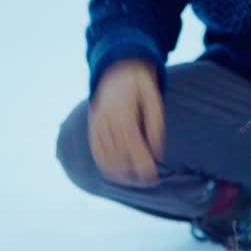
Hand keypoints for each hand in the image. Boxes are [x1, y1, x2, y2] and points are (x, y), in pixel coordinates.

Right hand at [89, 59, 165, 186]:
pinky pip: (96, 152)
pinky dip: (106, 167)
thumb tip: (158, 155)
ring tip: (137, 181)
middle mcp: (105, 119)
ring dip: (121, 174)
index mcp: (122, 110)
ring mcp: (96, 124)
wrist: (116, 68)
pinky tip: (119, 175)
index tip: (154, 176)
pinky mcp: (92, 128)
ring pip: (105, 157)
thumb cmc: (140, 85)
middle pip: (118, 154)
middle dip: (134, 173)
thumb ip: (156, 127)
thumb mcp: (154, 99)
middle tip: (150, 181)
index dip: (141, 163)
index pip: (131, 144)